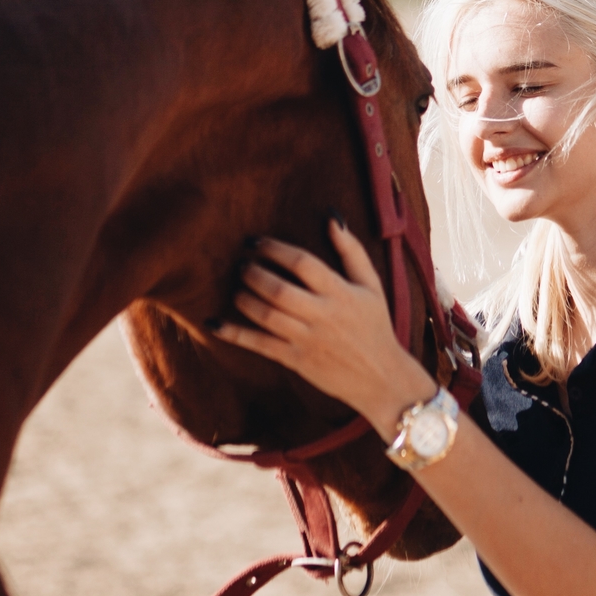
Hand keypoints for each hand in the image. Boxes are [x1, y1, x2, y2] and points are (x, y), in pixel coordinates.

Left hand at [213, 219, 435, 436]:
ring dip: (244, 298)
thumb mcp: (371, 285)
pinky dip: (234, 333)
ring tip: (237, 287)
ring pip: (266, 316)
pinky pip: (260, 345)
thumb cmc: (375, 326)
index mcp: (340, 292)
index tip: (255, 242)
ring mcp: (308, 339)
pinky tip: (214, 323)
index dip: (274, 249)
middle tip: (241, 264)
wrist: (382, 376)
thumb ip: (351, 251)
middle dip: (253, 273)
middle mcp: (323, 315)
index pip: (302, 263)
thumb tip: (331, 218)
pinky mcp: (296, 360)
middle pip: (278, 289)